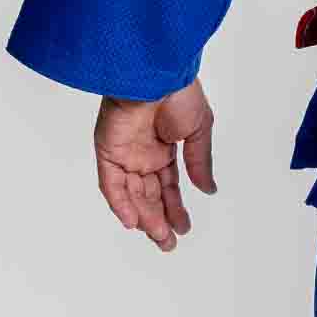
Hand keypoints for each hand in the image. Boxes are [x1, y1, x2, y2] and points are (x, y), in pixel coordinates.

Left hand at [94, 81, 215, 250]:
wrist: (156, 73)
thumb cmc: (179, 92)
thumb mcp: (200, 130)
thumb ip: (200, 162)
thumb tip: (208, 190)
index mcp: (164, 147)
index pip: (167, 186)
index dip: (175, 207)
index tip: (183, 227)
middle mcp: (143, 154)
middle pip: (149, 195)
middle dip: (159, 220)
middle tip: (169, 244)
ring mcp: (124, 153)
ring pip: (132, 194)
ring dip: (144, 217)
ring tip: (159, 238)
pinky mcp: (108, 150)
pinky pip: (111, 183)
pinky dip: (120, 203)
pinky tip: (133, 222)